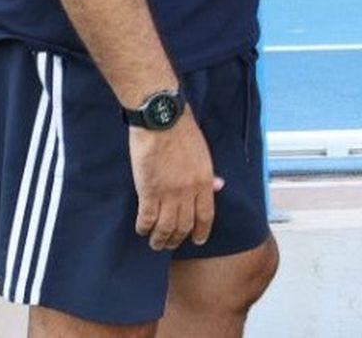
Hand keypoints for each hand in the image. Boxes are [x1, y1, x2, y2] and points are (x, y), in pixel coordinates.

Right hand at [129, 113, 222, 250]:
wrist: (162, 119)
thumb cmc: (182, 131)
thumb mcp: (203, 153)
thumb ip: (209, 174)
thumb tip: (219, 186)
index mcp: (204, 182)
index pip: (206, 216)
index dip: (201, 231)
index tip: (197, 240)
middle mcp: (189, 192)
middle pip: (185, 225)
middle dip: (178, 238)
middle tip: (171, 243)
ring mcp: (169, 193)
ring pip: (166, 227)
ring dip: (161, 239)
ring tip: (156, 244)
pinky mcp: (149, 191)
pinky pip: (147, 218)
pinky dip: (144, 227)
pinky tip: (142, 229)